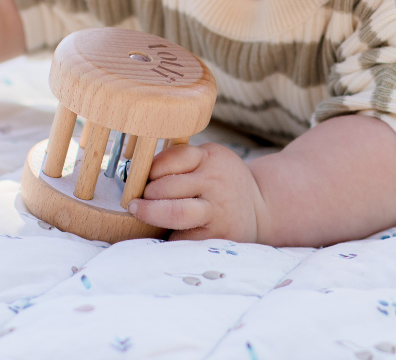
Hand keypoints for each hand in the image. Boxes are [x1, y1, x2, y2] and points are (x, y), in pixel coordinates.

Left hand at [129, 143, 265, 242]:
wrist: (261, 209)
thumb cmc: (222, 183)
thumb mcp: (210, 160)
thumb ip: (181, 162)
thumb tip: (134, 173)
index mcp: (212, 157)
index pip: (174, 158)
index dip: (152, 169)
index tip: (143, 178)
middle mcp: (216, 182)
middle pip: (168, 186)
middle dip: (147, 194)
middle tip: (137, 199)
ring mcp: (217, 210)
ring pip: (175, 212)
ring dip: (149, 213)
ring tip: (138, 211)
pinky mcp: (217, 236)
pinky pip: (182, 237)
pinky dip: (166, 235)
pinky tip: (162, 231)